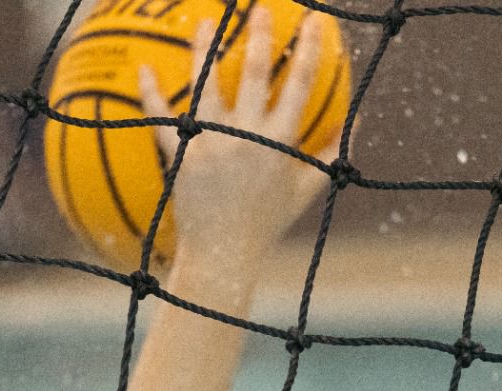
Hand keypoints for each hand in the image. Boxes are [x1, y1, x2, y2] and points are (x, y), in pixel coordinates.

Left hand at [138, 8, 332, 266]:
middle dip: (261, 36)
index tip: (316, 21)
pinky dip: (152, 95)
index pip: (301, 86)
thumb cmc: (266, 223)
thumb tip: (357, 122)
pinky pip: (163, 120)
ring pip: (207, 87)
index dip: (311, 49)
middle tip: (260, 8)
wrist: (224, 254)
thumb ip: (331, 154)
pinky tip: (144, 69)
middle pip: (257, 75)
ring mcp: (213, 145)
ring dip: (205, 49)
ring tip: (204, 20)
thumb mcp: (306, 191)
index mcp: (281, 143)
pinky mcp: (183, 157)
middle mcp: (248, 138)